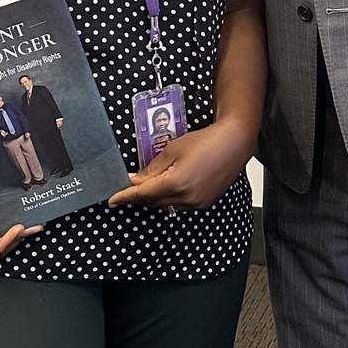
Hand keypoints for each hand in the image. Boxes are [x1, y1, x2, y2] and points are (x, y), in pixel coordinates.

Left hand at [109, 122, 249, 211]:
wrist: (234, 143)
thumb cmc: (206, 141)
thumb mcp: (173, 150)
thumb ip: (152, 168)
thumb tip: (136, 180)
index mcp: (176, 184)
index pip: (143, 194)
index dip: (126, 196)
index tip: (113, 199)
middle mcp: (187, 198)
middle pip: (153, 202)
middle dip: (139, 196)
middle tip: (128, 187)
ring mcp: (197, 203)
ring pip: (166, 205)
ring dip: (154, 197)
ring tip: (147, 185)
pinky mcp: (204, 203)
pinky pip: (179, 205)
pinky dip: (168, 198)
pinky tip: (166, 187)